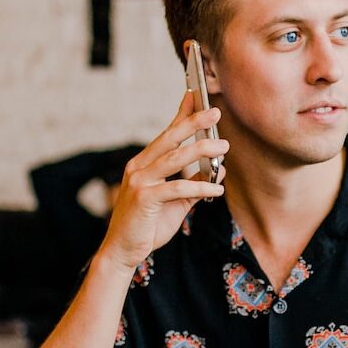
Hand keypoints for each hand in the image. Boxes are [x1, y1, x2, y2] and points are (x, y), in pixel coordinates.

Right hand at [98, 92, 227, 272]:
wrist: (123, 251)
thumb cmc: (147, 226)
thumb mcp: (175, 203)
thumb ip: (194, 186)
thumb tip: (218, 171)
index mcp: (143, 164)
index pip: (166, 134)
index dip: (181, 114)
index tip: (195, 95)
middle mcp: (138, 167)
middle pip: (170, 139)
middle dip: (193, 123)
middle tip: (215, 112)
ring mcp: (138, 181)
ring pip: (175, 159)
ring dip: (201, 150)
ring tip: (224, 148)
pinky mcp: (144, 198)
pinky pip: (177, 188)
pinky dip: (200, 188)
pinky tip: (217, 190)